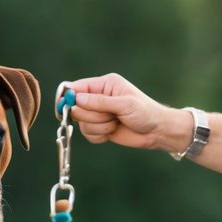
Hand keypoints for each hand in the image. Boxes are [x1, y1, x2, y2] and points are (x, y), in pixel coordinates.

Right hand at [61, 73, 184, 151]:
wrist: (156, 131)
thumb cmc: (145, 113)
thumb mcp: (124, 104)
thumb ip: (99, 102)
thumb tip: (76, 99)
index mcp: (104, 84)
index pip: (77, 87)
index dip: (68, 97)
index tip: (64, 107)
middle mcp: (98, 97)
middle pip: (77, 108)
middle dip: (92, 116)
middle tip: (110, 116)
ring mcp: (98, 114)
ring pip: (82, 123)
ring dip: (99, 127)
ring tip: (115, 123)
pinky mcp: (99, 128)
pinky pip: (87, 134)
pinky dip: (98, 136)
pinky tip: (112, 132)